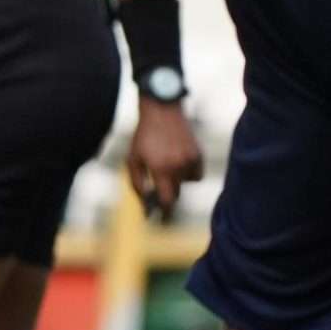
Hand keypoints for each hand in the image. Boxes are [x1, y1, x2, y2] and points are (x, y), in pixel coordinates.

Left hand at [128, 98, 205, 219]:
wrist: (162, 110)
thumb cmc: (143, 136)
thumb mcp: (132, 159)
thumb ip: (137, 183)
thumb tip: (145, 202)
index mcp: (160, 169)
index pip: (167, 200)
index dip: (164, 212)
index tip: (160, 219)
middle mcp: (178, 167)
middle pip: (177, 193)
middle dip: (167, 196)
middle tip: (160, 195)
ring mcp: (191, 160)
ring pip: (186, 183)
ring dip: (177, 182)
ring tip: (167, 168)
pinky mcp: (199, 154)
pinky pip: (196, 173)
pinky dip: (188, 173)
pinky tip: (178, 163)